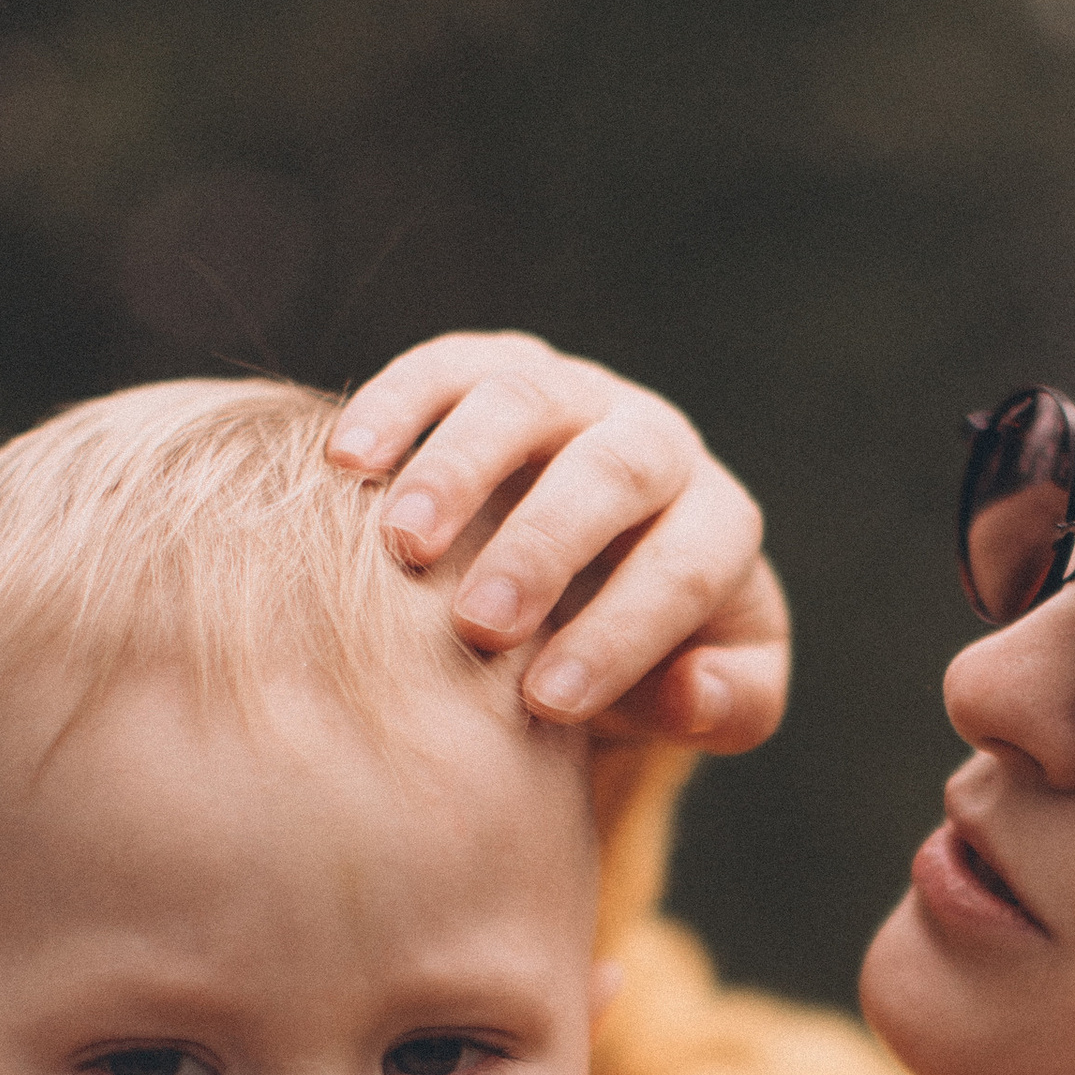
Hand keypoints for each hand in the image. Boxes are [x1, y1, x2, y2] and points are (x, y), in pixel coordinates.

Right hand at [328, 334, 788, 752]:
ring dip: (460, 471)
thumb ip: (729, 706)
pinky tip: (345, 462)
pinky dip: (395, 406)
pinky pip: (444, 369)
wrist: (602, 572)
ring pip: (524, 401)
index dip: (621, 634)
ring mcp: (571, 394)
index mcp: (718, 523)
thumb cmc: (658, 656)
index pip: (685, 569)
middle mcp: (655, 441)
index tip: (549, 702)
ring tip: (403, 546)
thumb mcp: (715, 697)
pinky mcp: (489, 369)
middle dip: (543, 547)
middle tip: (480, 624)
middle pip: (614, 471)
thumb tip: (693, 693)